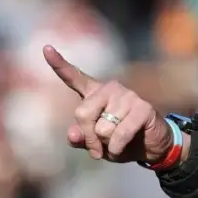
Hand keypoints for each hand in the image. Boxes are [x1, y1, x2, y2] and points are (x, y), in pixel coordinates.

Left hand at [43, 44, 172, 163]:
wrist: (151, 147)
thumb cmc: (121, 142)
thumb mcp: (96, 143)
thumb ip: (81, 138)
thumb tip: (72, 134)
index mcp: (95, 93)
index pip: (74, 77)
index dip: (59, 64)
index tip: (46, 48)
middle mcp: (110, 89)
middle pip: (83, 113)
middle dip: (89, 137)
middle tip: (96, 149)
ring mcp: (127, 96)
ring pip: (102, 128)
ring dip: (107, 145)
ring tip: (115, 144)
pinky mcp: (142, 107)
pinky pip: (120, 133)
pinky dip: (117, 148)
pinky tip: (121, 149)